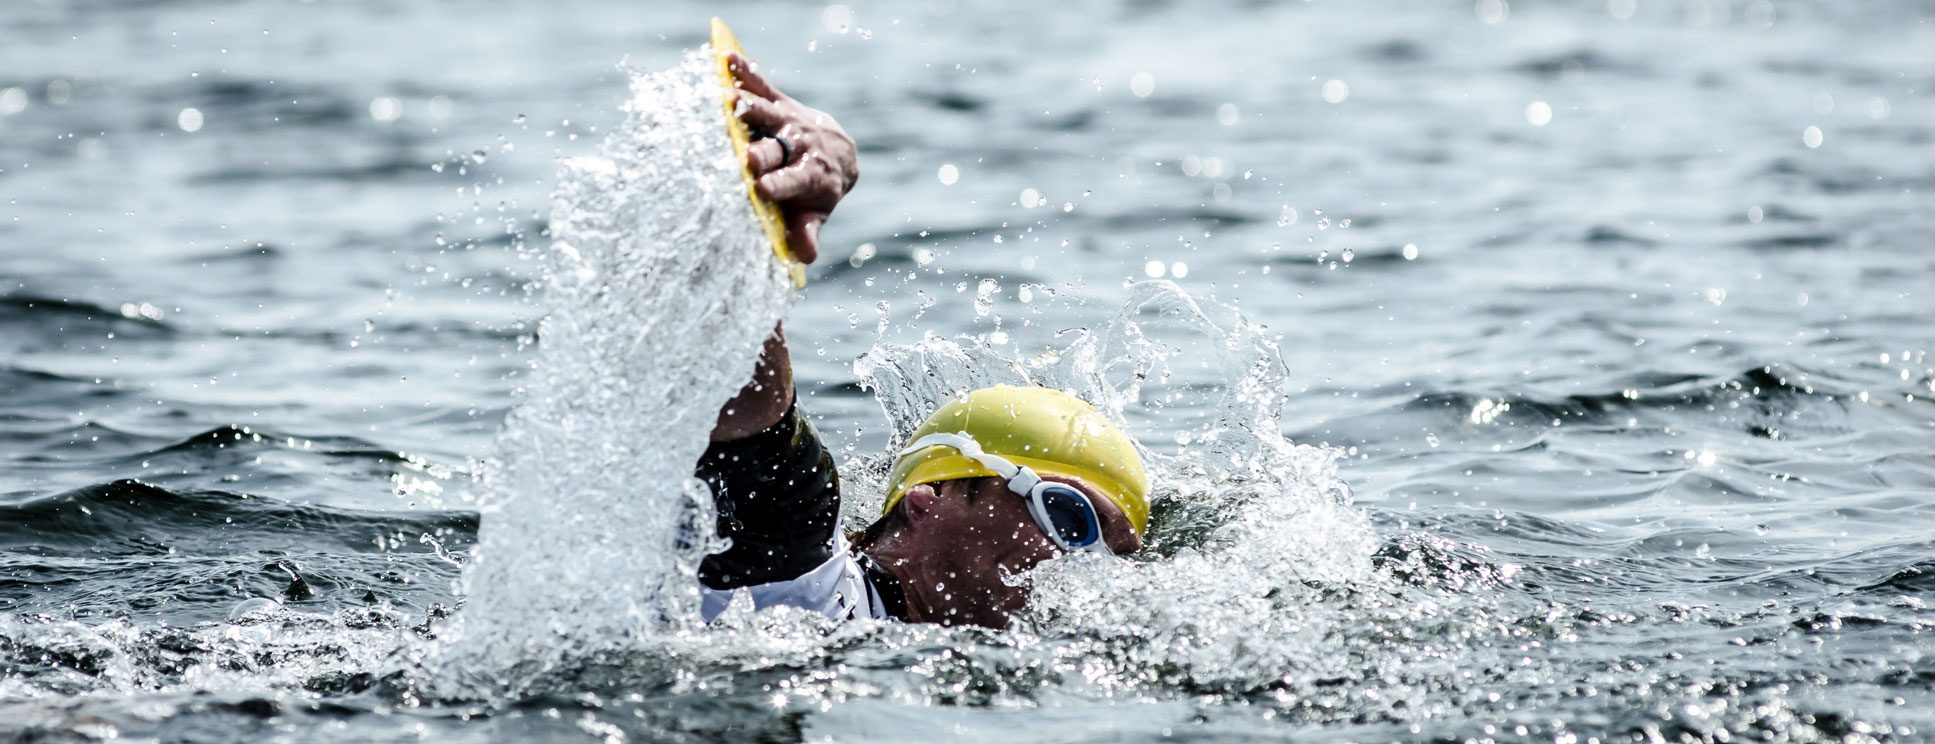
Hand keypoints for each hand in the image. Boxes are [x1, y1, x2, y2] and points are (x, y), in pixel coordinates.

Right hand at [726, 51, 858, 264]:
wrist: (838, 152)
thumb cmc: (817, 189)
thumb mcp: (816, 212)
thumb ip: (808, 231)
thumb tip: (806, 257)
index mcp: (810, 177)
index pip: (793, 183)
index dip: (780, 186)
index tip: (764, 190)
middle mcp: (800, 146)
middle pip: (777, 150)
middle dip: (762, 154)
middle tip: (747, 157)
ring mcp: (789, 121)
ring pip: (768, 115)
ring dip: (750, 109)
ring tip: (730, 101)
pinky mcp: (780, 102)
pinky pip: (762, 86)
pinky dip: (746, 72)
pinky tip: (727, 57)